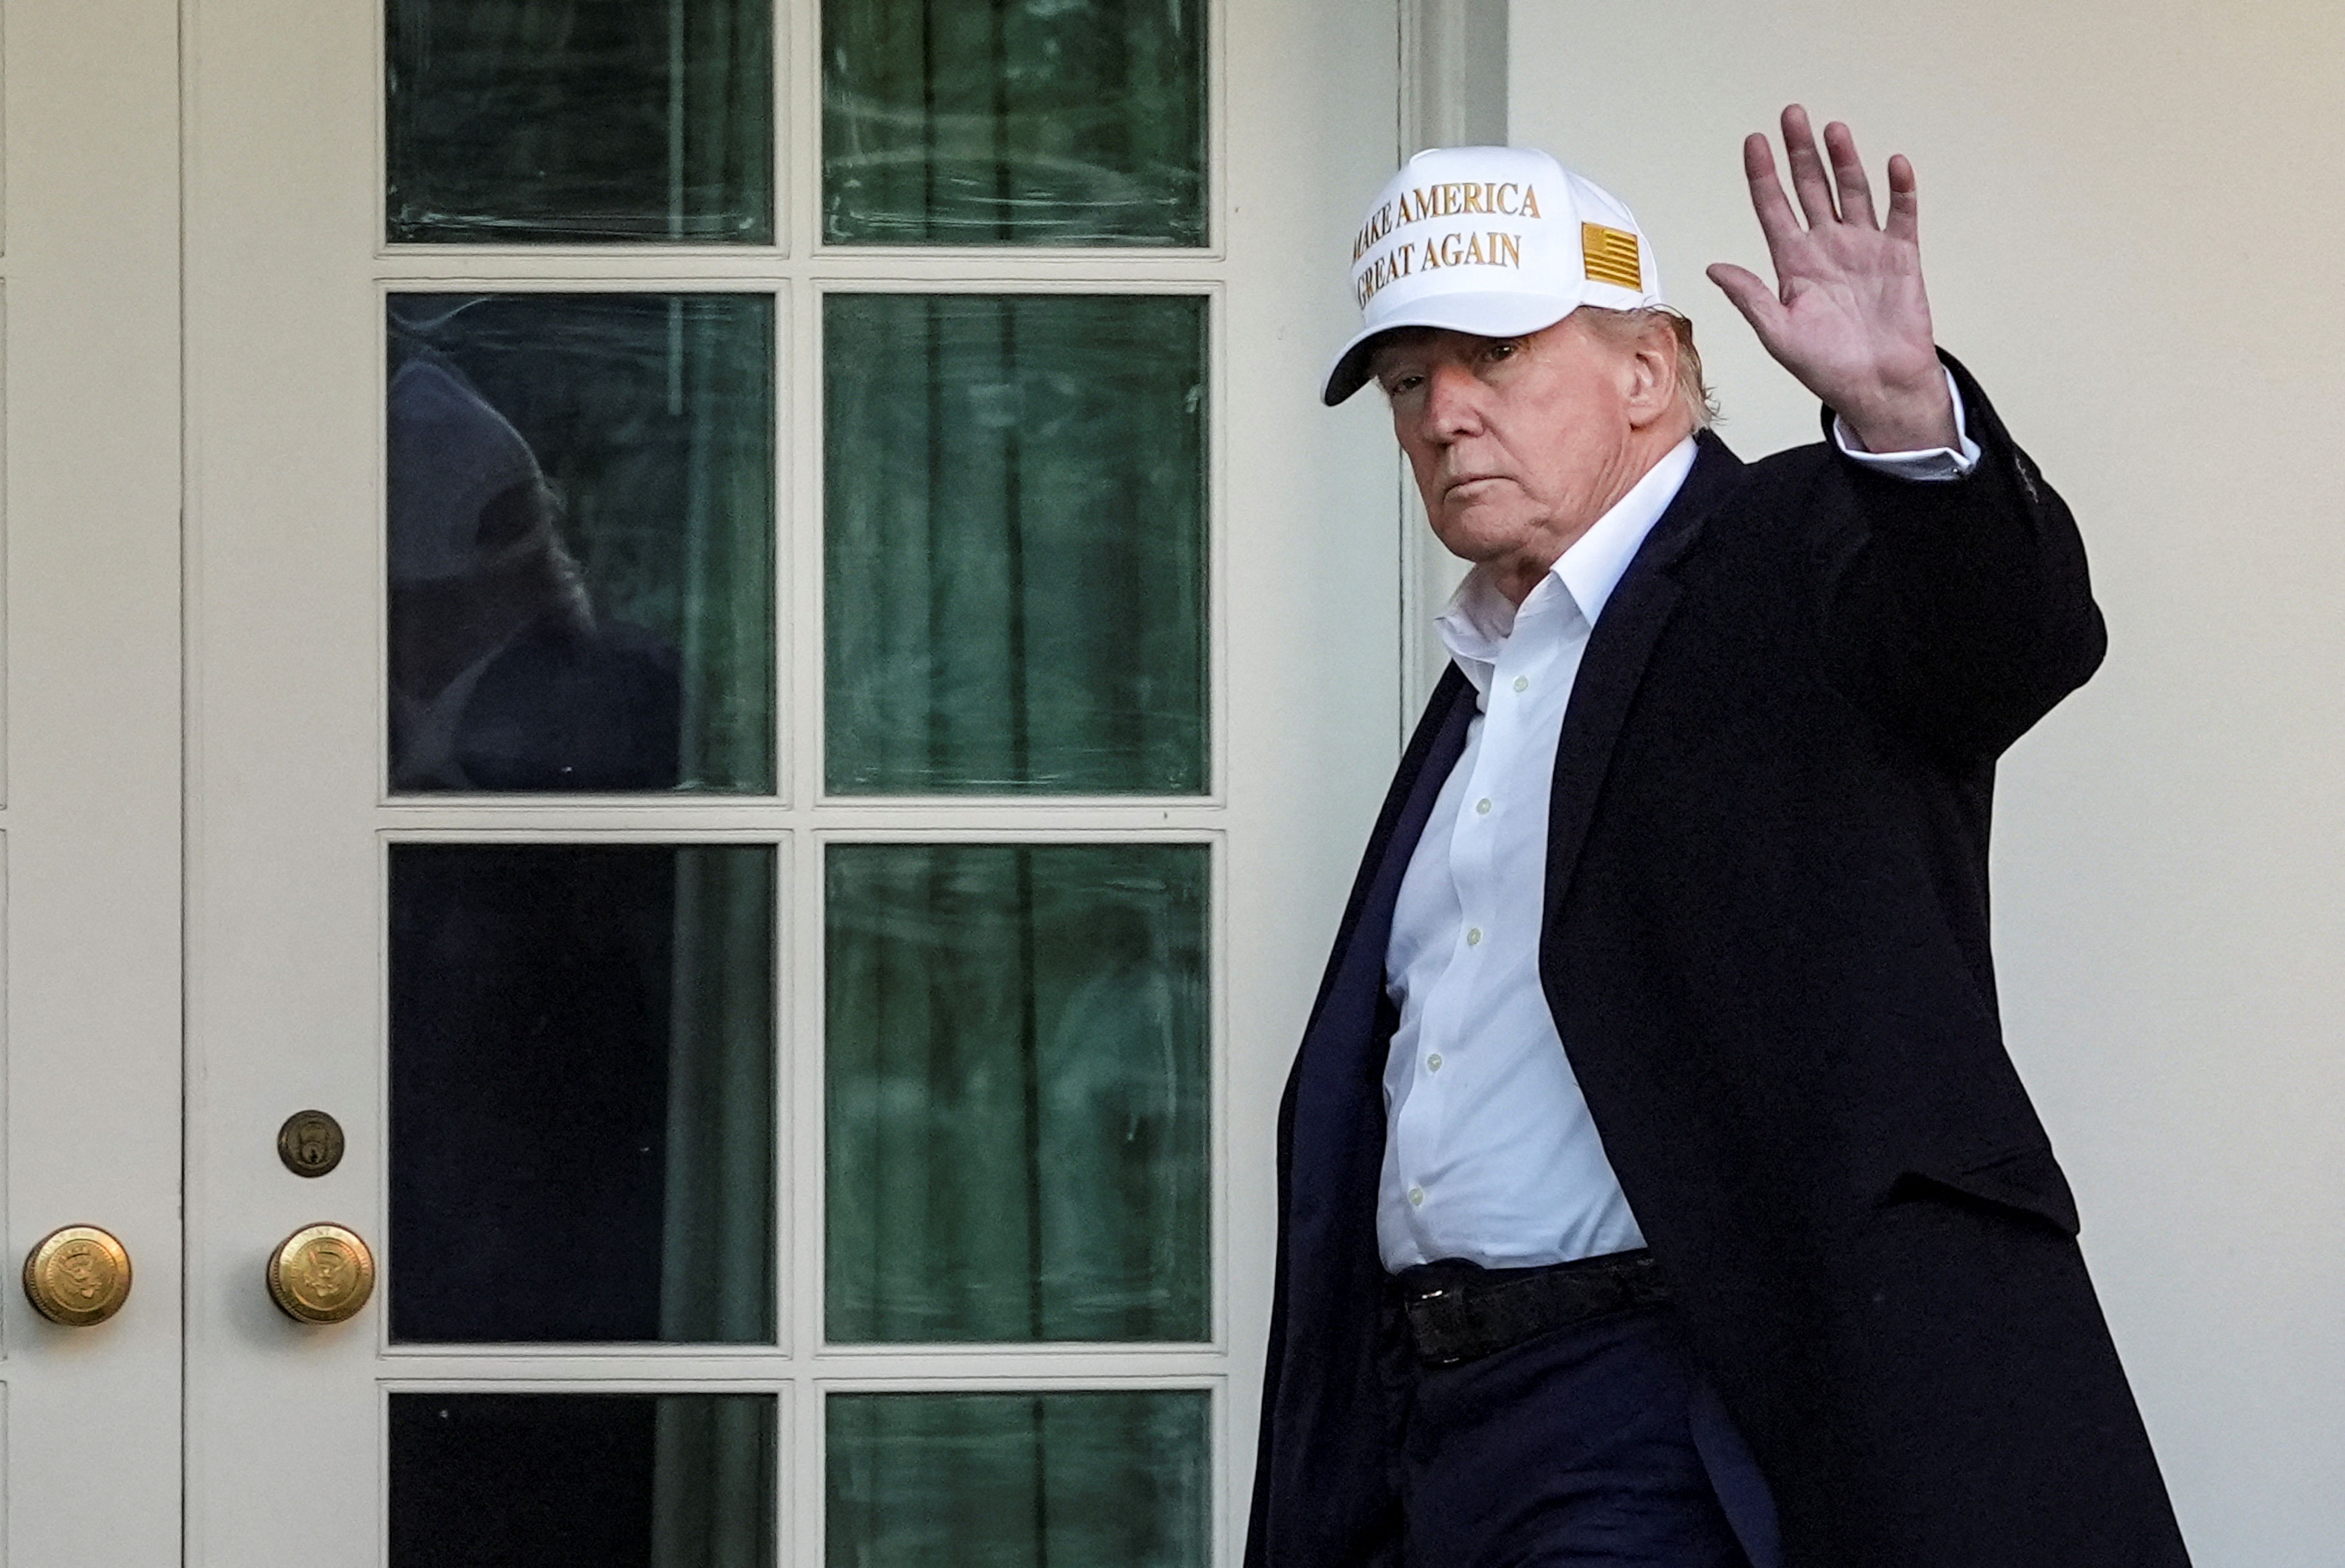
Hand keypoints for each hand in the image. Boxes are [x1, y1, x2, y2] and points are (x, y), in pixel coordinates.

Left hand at [1706, 105, 1957, 453]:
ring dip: (1844, 161)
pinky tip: (1893, 163)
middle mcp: (1827, 247)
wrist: (1877, 386)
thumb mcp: (1778, 334)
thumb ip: (1750, 297)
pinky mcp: (1901, 256)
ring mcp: (1865, 247)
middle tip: (1792, 114)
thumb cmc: (1826, 367)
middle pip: (1811, 188)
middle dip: (1801, 152)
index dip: (1762, 175)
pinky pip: (1902, 214)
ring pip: (1852, 192)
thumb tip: (1714, 267)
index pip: (1773, 208)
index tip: (1754, 142)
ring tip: (1833, 130)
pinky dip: (1900, 189)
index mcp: (1794, 264)